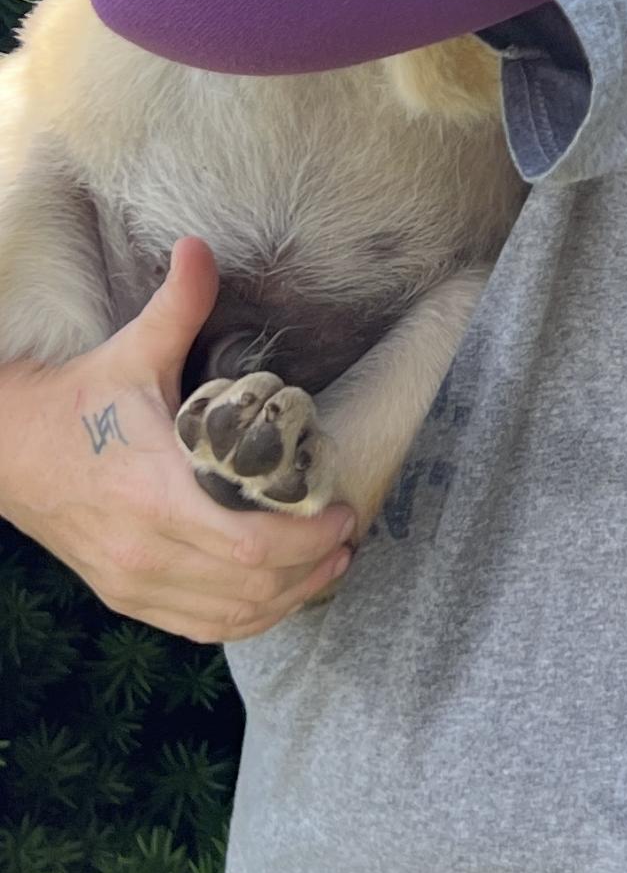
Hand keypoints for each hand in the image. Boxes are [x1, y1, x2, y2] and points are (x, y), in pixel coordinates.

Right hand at [0, 238, 355, 642]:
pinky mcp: (127, 597)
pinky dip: (246, 617)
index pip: (246, 544)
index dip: (305, 538)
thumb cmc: (80, 400)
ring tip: (327, 564)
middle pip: (249, 586)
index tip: (342, 511)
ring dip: (287, 597)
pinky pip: (200, 626)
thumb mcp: (133, 350)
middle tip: (347, 534)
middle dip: (310, 567)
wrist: (9, 449)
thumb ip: (178, 303)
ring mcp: (135, 583)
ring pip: (230, 616)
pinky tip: (276, 595)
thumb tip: (201, 246)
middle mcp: (146, 551)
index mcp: (156, 494)